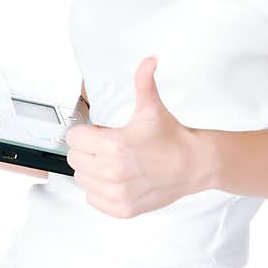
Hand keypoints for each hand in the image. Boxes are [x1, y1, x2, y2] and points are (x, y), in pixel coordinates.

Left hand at [65, 57, 211, 217]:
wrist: (194, 165)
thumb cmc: (171, 136)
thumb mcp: (152, 107)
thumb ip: (144, 80)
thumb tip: (149, 59)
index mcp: (114, 145)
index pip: (73, 139)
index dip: (86, 132)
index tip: (102, 132)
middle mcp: (113, 172)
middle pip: (75, 159)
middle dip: (88, 150)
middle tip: (109, 147)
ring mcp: (117, 193)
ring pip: (82, 179)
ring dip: (93, 170)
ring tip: (115, 162)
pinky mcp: (122, 208)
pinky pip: (93, 199)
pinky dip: (101, 190)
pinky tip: (118, 179)